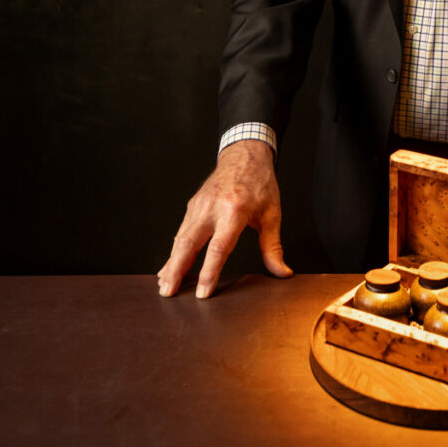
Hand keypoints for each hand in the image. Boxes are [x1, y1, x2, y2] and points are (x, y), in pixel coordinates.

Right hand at [157, 139, 291, 298]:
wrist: (245, 154)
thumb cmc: (260, 183)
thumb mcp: (272, 214)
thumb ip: (273, 246)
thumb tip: (282, 272)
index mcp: (235, 210)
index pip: (219, 247)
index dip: (209, 272)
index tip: (202, 293)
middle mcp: (212, 207)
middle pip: (188, 243)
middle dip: (176, 270)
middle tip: (168, 293)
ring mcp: (199, 205)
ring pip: (180, 238)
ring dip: (171, 263)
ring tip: (165, 285)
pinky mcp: (193, 205)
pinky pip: (181, 231)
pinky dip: (174, 250)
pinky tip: (170, 266)